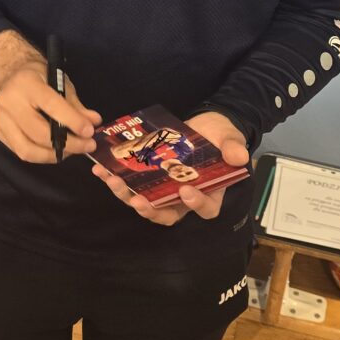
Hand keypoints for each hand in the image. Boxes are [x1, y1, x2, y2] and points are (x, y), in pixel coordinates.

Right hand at [0, 31, 97, 163]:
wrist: (9, 73)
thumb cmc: (39, 76)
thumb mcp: (60, 82)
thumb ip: (76, 104)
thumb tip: (94, 122)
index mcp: (26, 83)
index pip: (51, 106)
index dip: (72, 121)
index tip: (89, 132)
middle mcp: (9, 102)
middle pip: (38, 133)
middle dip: (68, 144)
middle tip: (87, 145)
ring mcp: (0, 119)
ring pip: (28, 149)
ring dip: (54, 155)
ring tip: (73, 151)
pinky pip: (22, 152)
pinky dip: (42, 155)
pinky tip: (57, 150)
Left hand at [92, 110, 249, 225]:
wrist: (206, 126)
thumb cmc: (222, 138)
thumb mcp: (231, 139)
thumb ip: (234, 148)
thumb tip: (238, 156)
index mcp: (210, 194)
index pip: (204, 208)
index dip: (195, 204)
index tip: (185, 191)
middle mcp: (184, 198)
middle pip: (167, 214)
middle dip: (151, 210)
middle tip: (138, 200)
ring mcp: (164, 190)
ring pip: (145, 202)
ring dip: (127, 195)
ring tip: (113, 181)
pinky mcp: (149, 179)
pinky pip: (131, 185)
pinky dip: (115, 179)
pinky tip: (100, 170)